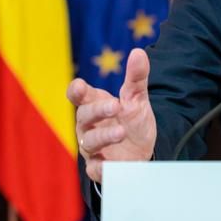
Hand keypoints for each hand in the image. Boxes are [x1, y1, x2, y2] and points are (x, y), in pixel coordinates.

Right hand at [66, 48, 156, 182]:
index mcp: (94, 104)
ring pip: (89, 141)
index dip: (76, 91)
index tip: (80, 87)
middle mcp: (88, 126)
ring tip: (121, 131)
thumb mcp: (137, 99)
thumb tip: (139, 52)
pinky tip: (108, 166)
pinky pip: (94, 169)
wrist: (144, 152)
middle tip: (116, 105)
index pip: (78, 95)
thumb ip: (137, 78)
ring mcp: (92, 147)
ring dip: (103, 136)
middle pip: (84, 115)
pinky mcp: (99, 167)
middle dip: (98, 110)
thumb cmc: (133, 122)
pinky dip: (100, 168)